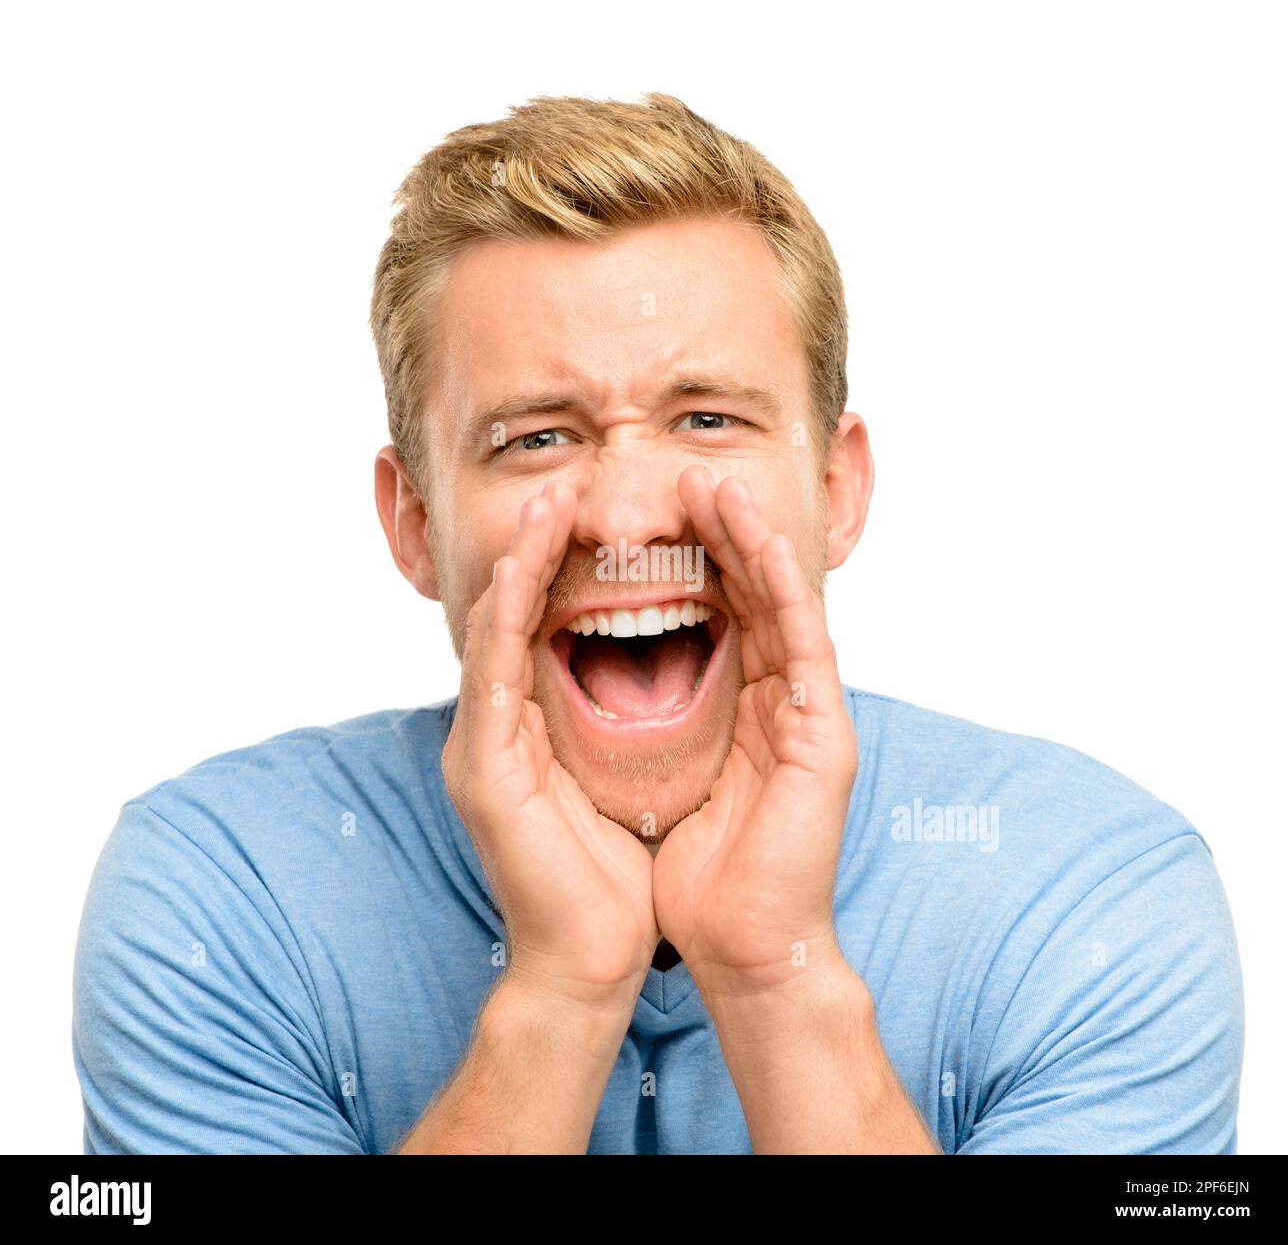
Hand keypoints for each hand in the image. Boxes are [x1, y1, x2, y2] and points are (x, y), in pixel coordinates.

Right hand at [442, 481, 657, 1012]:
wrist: (591, 959)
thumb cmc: (612, 877)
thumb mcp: (615, 779)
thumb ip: (607, 727)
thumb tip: (643, 677)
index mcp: (527, 731)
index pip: (539, 629)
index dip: (560, 570)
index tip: (596, 519)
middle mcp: (495, 730)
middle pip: (510, 617)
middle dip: (536, 551)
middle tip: (563, 490)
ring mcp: (481, 749)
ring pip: (493, 633)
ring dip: (518, 566)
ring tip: (545, 507)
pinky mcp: (484, 772)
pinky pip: (492, 677)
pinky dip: (502, 620)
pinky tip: (518, 572)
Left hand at [654, 468, 859, 1001]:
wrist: (737, 947)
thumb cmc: (691, 875)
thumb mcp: (651, 777)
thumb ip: (640, 722)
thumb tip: (585, 679)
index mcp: (737, 708)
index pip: (711, 613)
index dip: (683, 559)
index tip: (643, 513)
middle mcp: (776, 700)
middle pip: (746, 594)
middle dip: (718, 531)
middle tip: (683, 475)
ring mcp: (806, 713)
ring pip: (779, 603)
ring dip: (751, 539)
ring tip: (717, 484)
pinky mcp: (826, 733)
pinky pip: (805, 641)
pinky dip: (783, 586)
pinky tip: (758, 539)